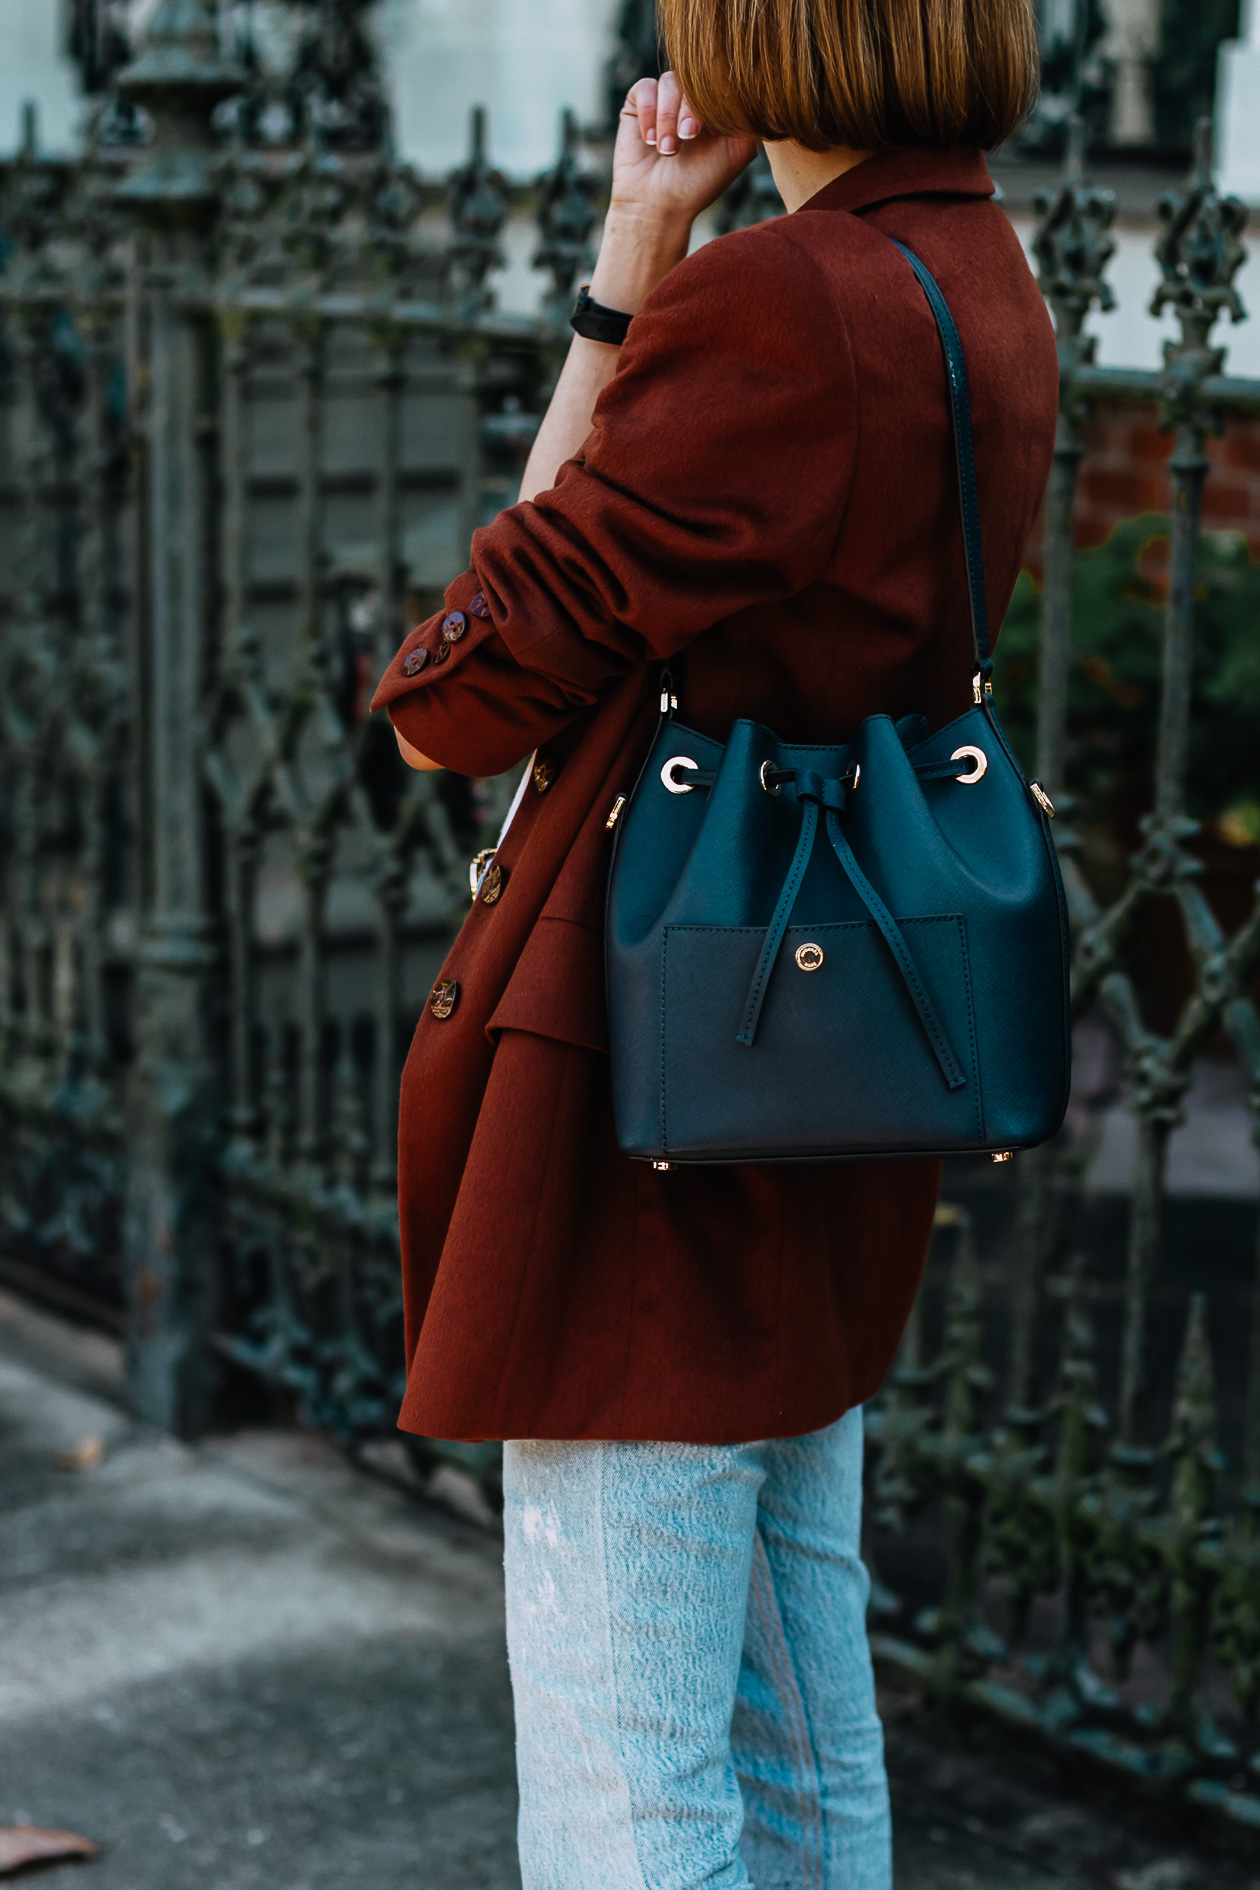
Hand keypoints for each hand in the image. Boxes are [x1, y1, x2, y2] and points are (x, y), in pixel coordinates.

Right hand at [588, 74, 757, 316]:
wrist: (656, 206)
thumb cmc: (698, 184)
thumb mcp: (739, 151)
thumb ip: (754, 118)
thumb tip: (766, 84)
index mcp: (717, 106)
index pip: (722, 78)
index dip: (717, 97)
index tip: (709, 127)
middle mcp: (692, 99)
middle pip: (696, 76)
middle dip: (691, 108)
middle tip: (689, 137)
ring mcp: (666, 99)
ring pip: (670, 81)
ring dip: (668, 116)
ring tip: (668, 149)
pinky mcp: (639, 103)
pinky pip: (645, 87)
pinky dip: (649, 113)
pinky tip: (651, 141)